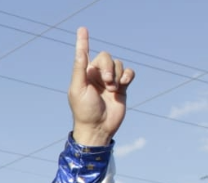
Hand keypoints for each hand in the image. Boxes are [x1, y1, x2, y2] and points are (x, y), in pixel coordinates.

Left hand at [68, 27, 134, 146]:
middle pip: (106, 57)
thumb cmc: (84, 110)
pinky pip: (129, 72)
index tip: (82, 29)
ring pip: (118, 64)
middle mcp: (96, 75)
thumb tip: (80, 51)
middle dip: (108, 67)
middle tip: (106, 82)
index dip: (83, 42)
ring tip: (112, 89)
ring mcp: (110, 81)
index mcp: (83, 74)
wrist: (98, 128)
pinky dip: (128, 76)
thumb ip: (80, 69)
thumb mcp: (78, 89)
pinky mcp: (122, 87)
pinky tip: (123, 85)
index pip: (84, 54)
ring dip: (117, 75)